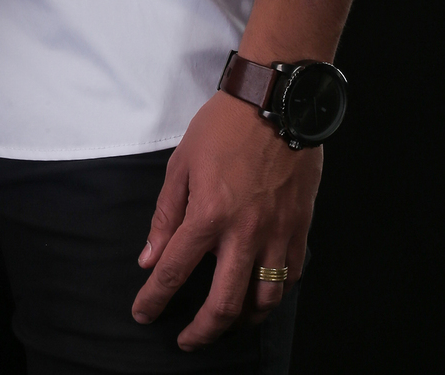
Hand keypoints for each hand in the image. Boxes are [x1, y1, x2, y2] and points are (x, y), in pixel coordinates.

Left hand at [132, 92, 320, 347]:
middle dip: (202, 330)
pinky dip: (273, 294)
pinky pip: (289, 278)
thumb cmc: (223, 127)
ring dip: (241, 320)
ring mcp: (277, 235)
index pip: (174, 270)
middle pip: (223, 304)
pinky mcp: (300, 230)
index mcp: (208, 214)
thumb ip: (166, 215)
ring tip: (225, 322)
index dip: (155, 298)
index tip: (144, 314)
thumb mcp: (181, 163)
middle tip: (187, 340)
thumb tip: (149, 258)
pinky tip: (259, 293)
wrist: (276, 103)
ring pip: (263, 301)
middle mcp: (244, 233)